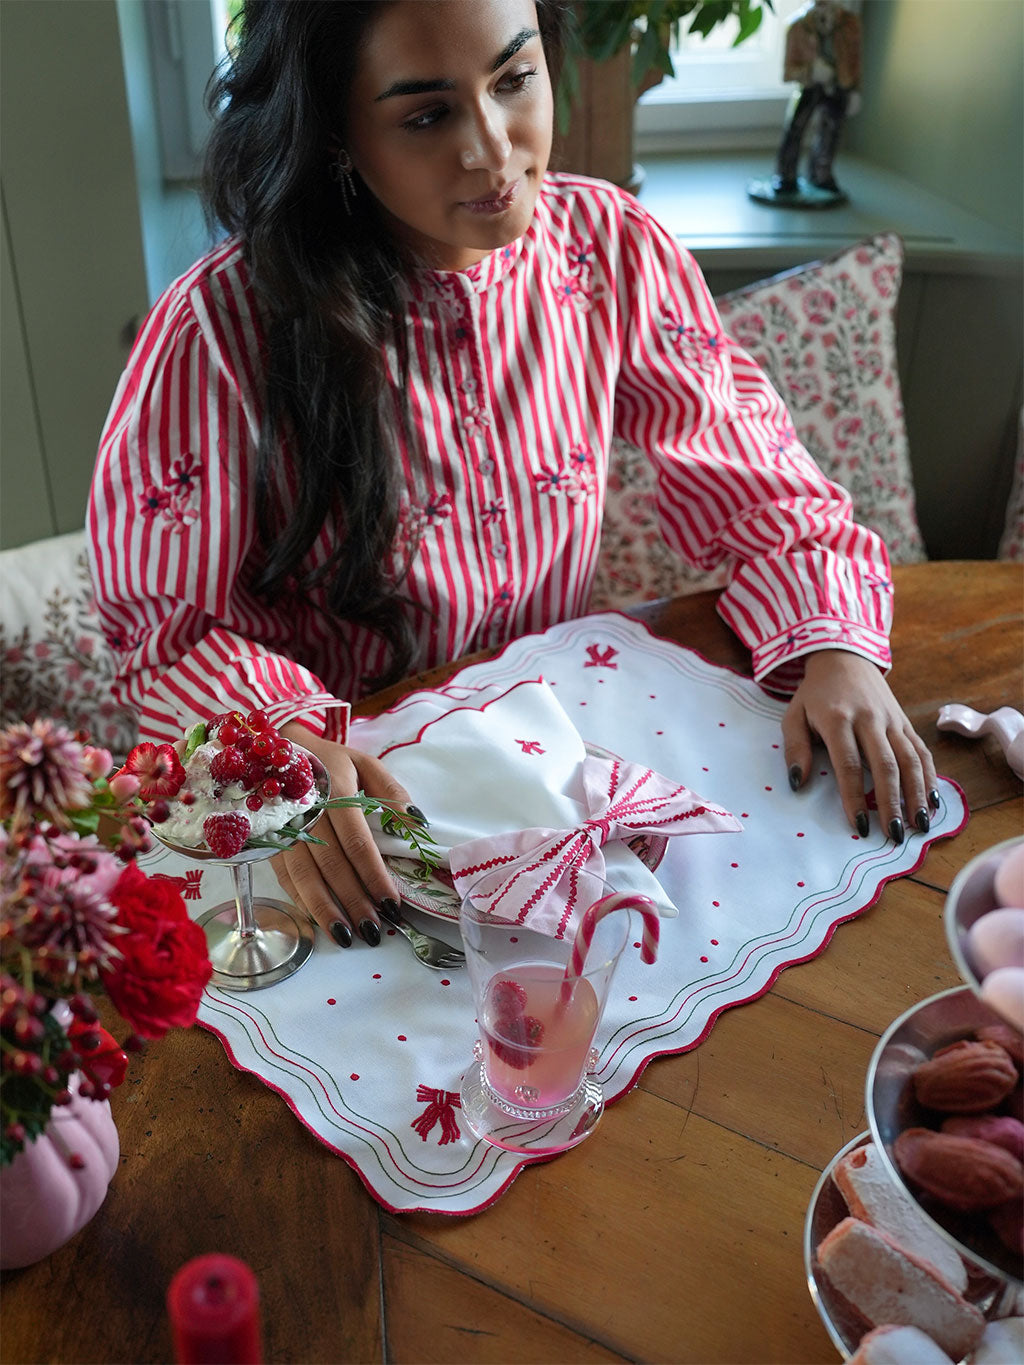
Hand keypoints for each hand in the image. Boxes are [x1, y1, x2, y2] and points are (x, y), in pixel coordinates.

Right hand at [272, 725, 419, 947]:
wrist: (275, 750)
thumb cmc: (329, 761)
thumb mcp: (365, 764)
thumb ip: (392, 792)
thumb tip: (417, 824)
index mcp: (334, 789)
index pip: (357, 842)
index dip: (374, 875)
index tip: (392, 903)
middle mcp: (306, 811)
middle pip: (331, 864)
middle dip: (353, 901)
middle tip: (373, 930)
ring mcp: (282, 827)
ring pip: (304, 875)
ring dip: (325, 909)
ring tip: (346, 936)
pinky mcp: (267, 840)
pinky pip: (284, 876)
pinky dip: (301, 901)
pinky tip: (319, 920)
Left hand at [781, 650, 938, 842]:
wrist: (843, 657)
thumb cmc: (814, 694)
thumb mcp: (793, 715)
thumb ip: (795, 748)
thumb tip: (797, 782)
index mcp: (838, 718)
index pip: (849, 764)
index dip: (855, 796)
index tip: (860, 825)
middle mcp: (869, 719)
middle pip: (885, 765)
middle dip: (892, 802)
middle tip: (895, 835)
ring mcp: (891, 719)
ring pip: (910, 759)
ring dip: (917, 794)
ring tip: (920, 825)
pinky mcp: (905, 721)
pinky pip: (921, 750)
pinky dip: (930, 776)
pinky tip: (934, 801)